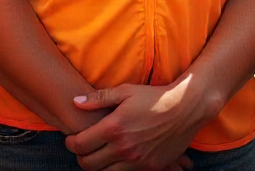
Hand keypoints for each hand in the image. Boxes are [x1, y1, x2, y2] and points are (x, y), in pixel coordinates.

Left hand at [65, 79, 210, 170]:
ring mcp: (136, 160)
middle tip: (81, 149)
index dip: (70, 143)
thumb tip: (75, 101)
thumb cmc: (153, 97)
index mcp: (114, 127)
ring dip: (97, 166)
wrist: (184, 109)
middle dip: (80, 157)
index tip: (70, 140)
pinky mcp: (149, 168)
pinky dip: (115, 169)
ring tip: (97, 154)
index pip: (80, 144)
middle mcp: (123, 147)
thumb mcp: (125, 91)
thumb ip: (98, 98)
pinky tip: (115, 158)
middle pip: (89, 164)